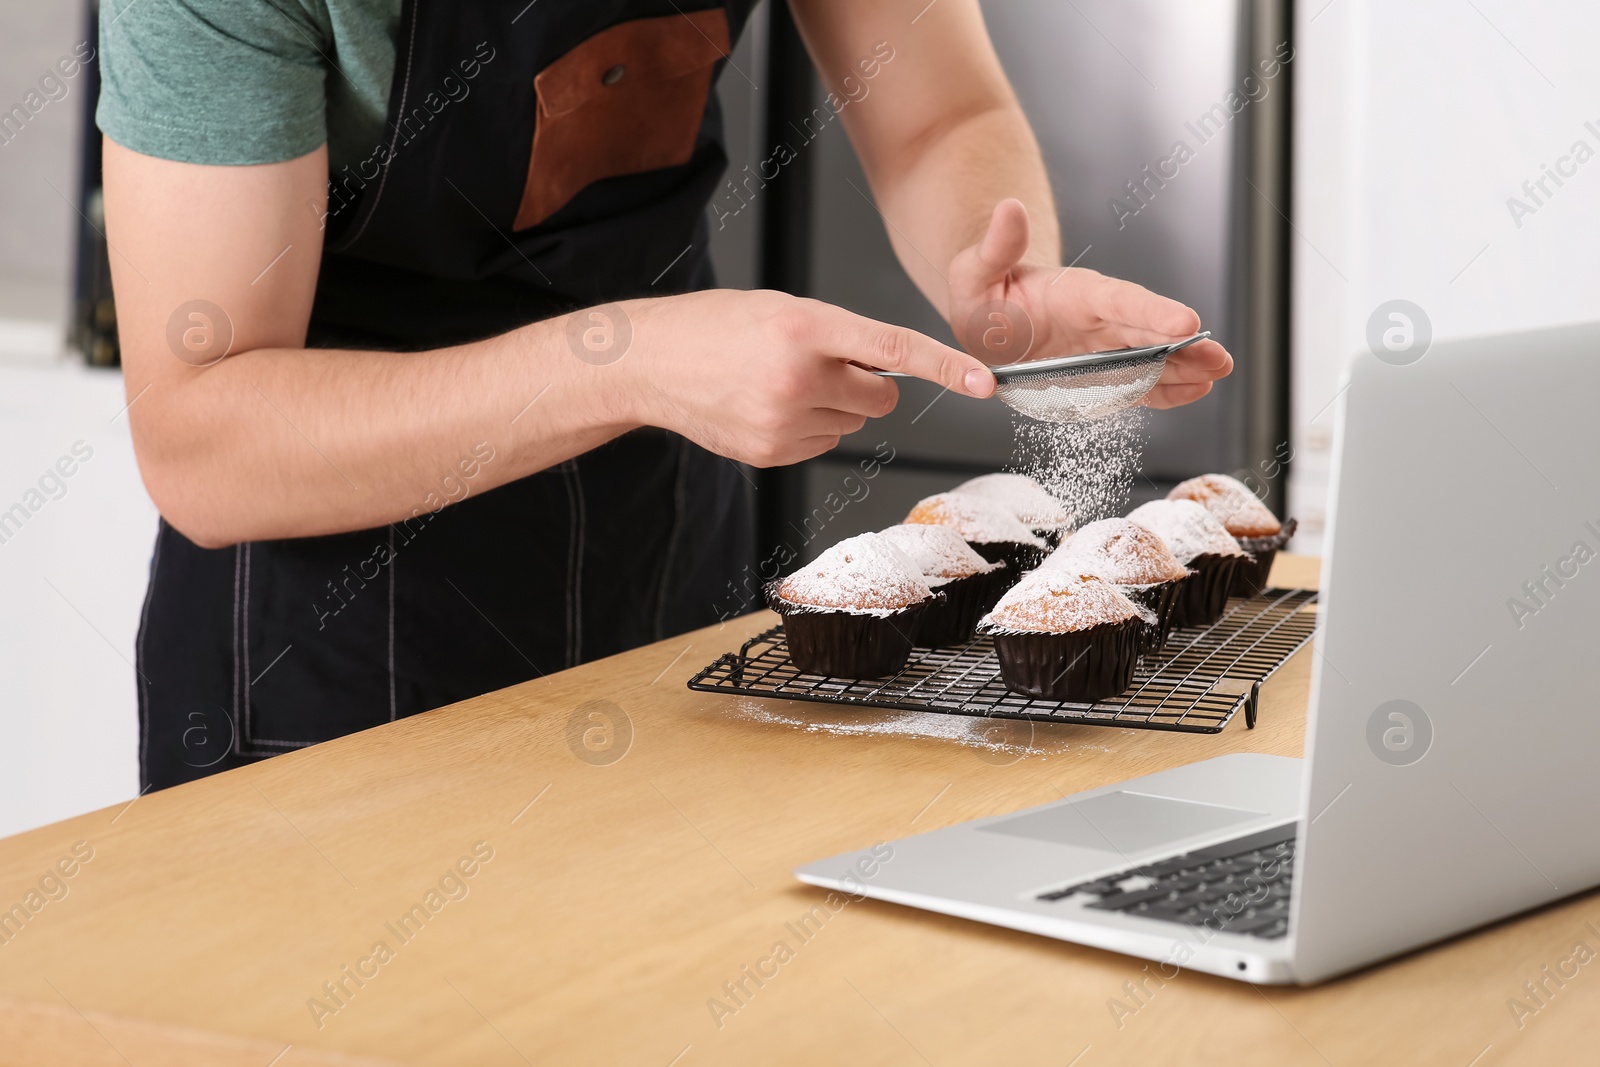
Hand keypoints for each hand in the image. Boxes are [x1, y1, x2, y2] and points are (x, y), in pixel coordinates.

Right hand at [614, 290, 995, 466]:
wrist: (652, 362)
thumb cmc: (718, 327)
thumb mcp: (782, 310)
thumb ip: (838, 337)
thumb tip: (888, 372)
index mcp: (805, 328)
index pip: (894, 349)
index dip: (944, 367)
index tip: (983, 383)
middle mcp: (798, 377)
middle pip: (880, 397)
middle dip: (867, 384)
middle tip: (822, 366)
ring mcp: (784, 422)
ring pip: (852, 423)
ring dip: (832, 406)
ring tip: (779, 384)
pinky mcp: (771, 452)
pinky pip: (822, 444)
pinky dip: (807, 428)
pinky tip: (767, 407)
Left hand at [946, 199, 1233, 408]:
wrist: (988, 318)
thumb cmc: (983, 292)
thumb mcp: (975, 270)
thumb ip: (995, 246)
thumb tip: (1008, 207)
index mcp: (1076, 292)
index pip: (1119, 300)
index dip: (1152, 312)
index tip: (1186, 322)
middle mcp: (1099, 318)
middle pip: (1147, 331)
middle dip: (1185, 346)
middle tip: (1219, 358)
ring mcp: (1105, 346)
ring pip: (1151, 357)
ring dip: (1186, 367)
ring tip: (1218, 373)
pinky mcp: (1102, 372)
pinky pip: (1137, 382)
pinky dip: (1165, 389)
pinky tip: (1195, 391)